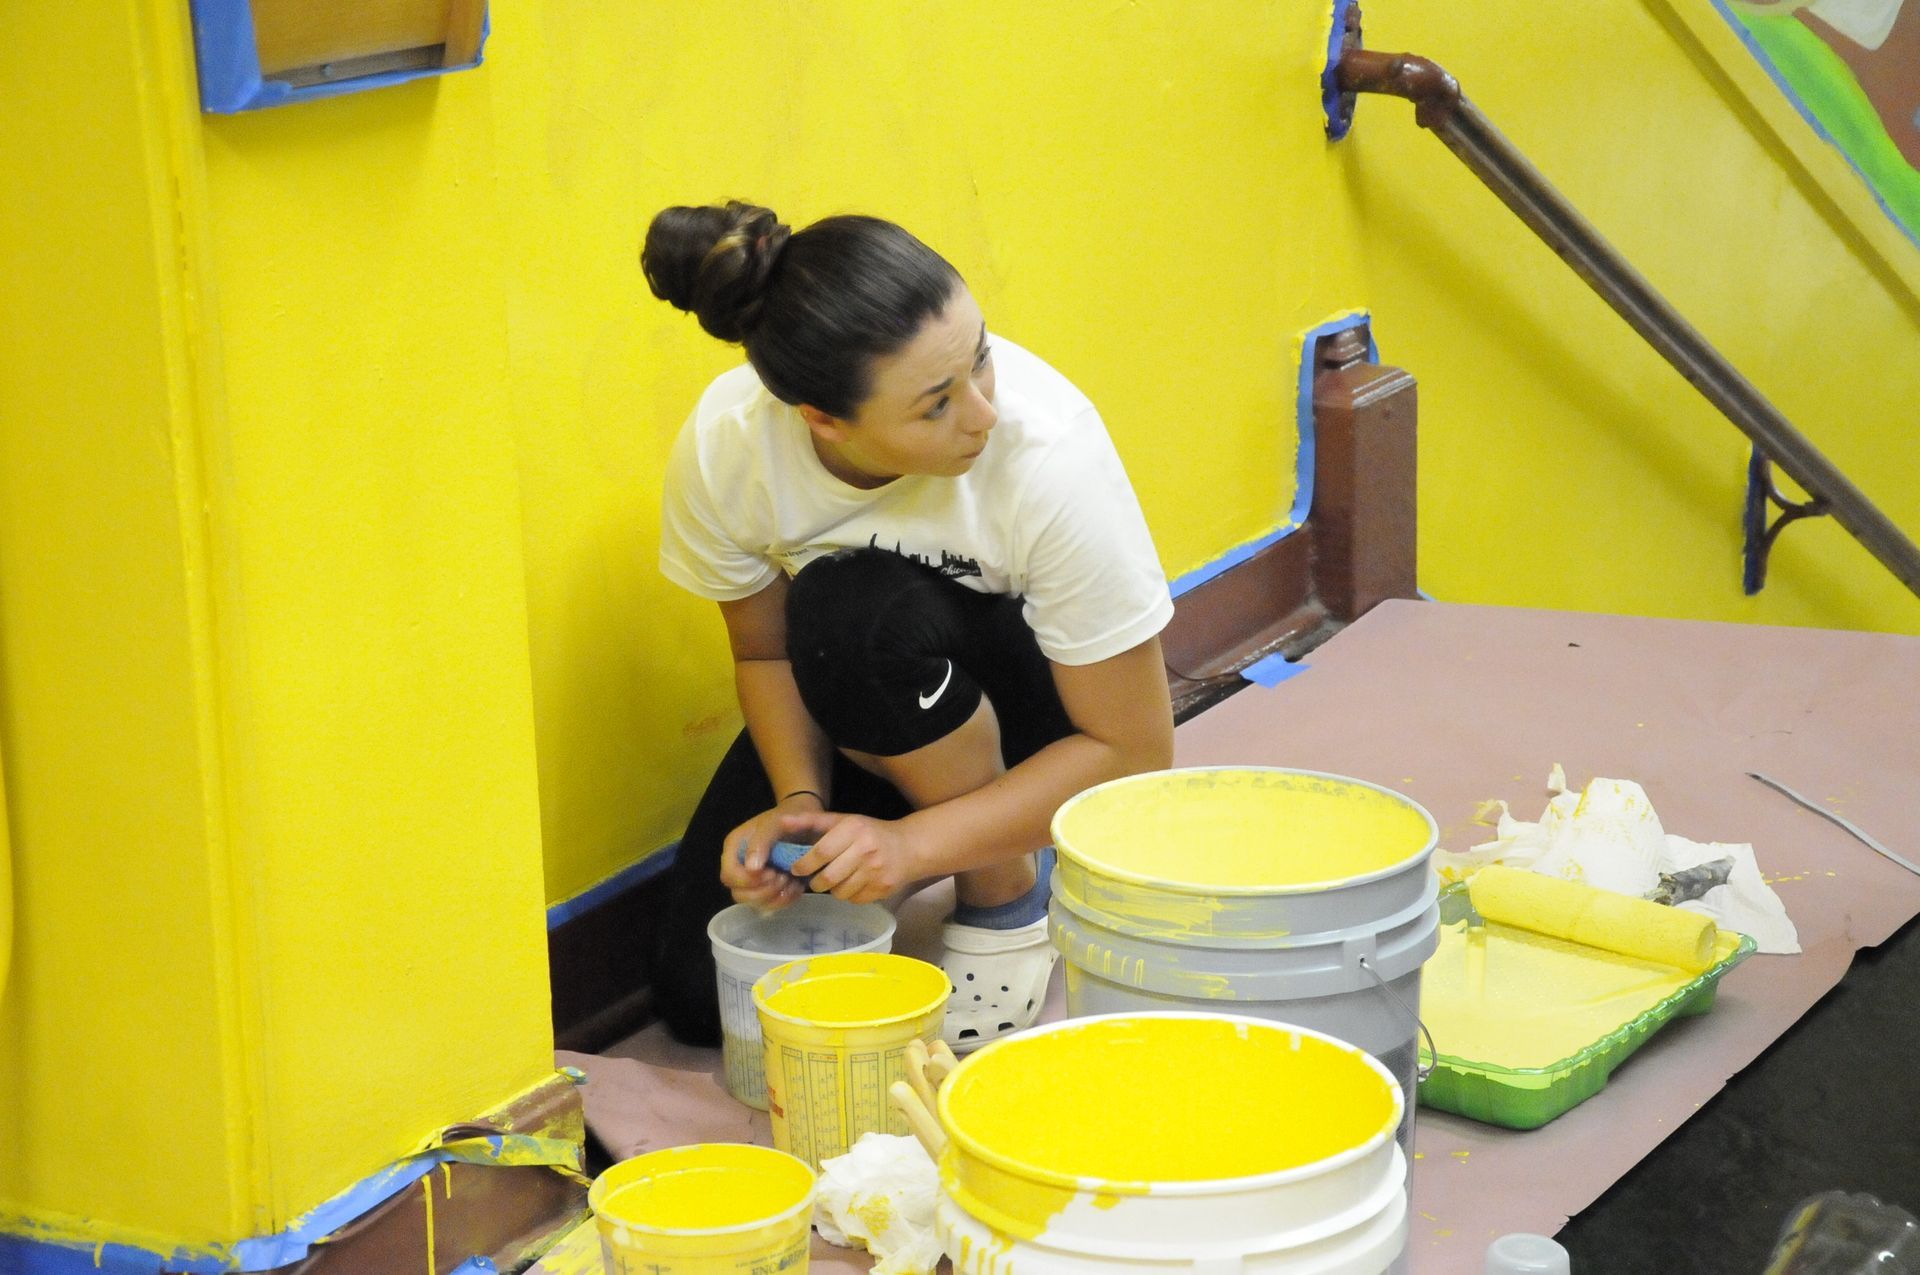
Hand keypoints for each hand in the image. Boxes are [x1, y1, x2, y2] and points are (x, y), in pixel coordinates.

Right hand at [719, 794, 823, 910]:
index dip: (747, 880)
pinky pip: (770, 906)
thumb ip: (760, 842)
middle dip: (763, 892)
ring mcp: (753, 880)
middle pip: (739, 894)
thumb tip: (751, 868)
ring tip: (791, 882)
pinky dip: (784, 901)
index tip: (770, 872)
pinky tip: (796, 888)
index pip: (729, 875)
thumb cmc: (786, 819)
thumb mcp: (773, 823)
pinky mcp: (767, 889)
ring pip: (754, 903)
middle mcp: (739, 867)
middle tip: (782, 878)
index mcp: (734, 849)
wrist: (804, 822)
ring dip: (775, 898)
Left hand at [782, 812, 927, 904]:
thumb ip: (813, 821)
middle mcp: (866, 850)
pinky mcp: (883, 888)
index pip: (821, 852)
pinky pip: (854, 900)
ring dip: (833, 889)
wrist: (909, 848)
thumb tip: (783, 822)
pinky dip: (849, 895)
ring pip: (840, 892)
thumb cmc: (870, 832)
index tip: (796, 869)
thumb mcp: (844, 821)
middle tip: (814, 880)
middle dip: (815, 882)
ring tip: (837, 879)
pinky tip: (854, 883)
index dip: (804, 864)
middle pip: (828, 877)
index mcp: (854, 829)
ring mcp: (876, 871)